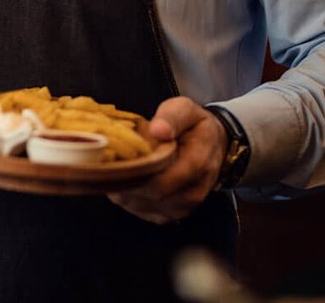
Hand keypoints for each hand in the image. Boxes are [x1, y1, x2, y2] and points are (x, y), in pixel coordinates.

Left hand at [107, 96, 226, 223]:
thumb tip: (158, 130)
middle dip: (127, 180)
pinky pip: (146, 213)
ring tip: (116, 171)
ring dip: (126, 191)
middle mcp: (194, 190)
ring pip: (145, 206)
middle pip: (151, 194)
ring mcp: (185, 206)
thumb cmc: (194, 126)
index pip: (163, 178)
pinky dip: (130, 200)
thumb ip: (172, 117)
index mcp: (197, 162)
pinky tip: (125, 183)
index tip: (117, 157)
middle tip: (110, 163)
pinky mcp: (175, 214)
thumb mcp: (186, 110)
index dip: (137, 170)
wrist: (214, 146)